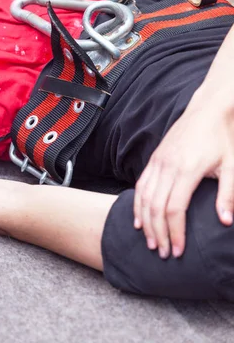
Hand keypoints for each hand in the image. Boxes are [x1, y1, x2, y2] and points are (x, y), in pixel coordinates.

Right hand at [134, 96, 233, 258]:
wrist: (208, 109)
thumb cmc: (223, 138)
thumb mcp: (233, 166)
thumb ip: (228, 194)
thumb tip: (225, 222)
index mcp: (187, 170)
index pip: (175, 209)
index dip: (175, 232)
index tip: (178, 250)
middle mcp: (167, 167)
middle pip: (155, 207)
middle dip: (158, 233)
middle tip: (162, 253)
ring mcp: (157, 162)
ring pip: (144, 197)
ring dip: (146, 222)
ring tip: (150, 241)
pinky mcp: (154, 159)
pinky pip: (140, 186)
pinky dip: (138, 205)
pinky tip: (140, 219)